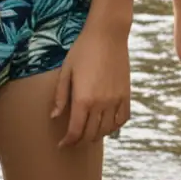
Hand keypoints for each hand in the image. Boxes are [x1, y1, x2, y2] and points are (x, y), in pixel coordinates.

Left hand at [52, 24, 129, 145]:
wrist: (107, 34)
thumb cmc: (82, 50)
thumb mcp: (66, 72)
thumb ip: (60, 97)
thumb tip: (54, 116)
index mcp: (83, 99)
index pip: (75, 131)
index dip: (68, 142)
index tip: (62, 145)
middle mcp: (101, 104)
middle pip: (90, 134)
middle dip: (79, 141)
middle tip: (72, 141)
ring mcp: (115, 100)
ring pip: (107, 130)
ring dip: (96, 135)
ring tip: (88, 133)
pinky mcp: (126, 94)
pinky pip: (122, 119)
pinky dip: (114, 126)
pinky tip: (106, 124)